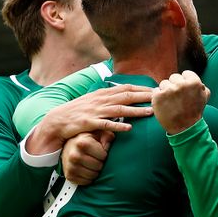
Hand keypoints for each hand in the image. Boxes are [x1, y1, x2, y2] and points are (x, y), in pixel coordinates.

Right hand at [27, 85, 152, 154]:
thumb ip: (108, 98)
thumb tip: (123, 95)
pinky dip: (118, 126)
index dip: (141, 88)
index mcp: (102, 93)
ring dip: (136, 110)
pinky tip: (129, 128)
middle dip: (144, 96)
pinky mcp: (89, 123)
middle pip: (126, 96)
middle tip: (160, 98)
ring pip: (119, 109)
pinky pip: (106, 124)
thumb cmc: (78, 111)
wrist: (57, 120)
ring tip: (150, 112)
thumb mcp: (93, 100)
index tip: (155, 90)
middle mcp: (101, 100)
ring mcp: (95, 111)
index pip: (126, 88)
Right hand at [61, 130, 113, 184]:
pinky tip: (86, 169)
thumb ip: (106, 135)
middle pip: (99, 166)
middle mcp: (75, 155)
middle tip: (95, 158)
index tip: (99, 151)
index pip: (103, 156)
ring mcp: (71, 167)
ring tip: (91, 163)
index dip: (103, 154)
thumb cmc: (85, 140)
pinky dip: (89, 177)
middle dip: (100, 163)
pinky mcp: (69, 176)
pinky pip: (86, 181)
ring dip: (95, 171)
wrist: (68, 147)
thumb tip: (110, 142)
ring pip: (93, 175)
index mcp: (82, 143)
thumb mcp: (97, 133)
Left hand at [152, 70, 208, 134]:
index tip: (185, 93)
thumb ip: (201, 86)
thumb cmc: (194, 112)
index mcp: (194, 82)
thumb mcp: (204, 98)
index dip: (185, 83)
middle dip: (175, 86)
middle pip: (173, 77)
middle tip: (178, 98)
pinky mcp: (158, 96)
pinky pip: (156, 91)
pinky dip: (158, 98)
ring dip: (166, 91)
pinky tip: (164, 105)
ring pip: (164, 83)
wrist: (185, 128)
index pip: (185, 74)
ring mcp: (169, 90)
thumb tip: (197, 80)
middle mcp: (181, 84)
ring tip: (171, 102)